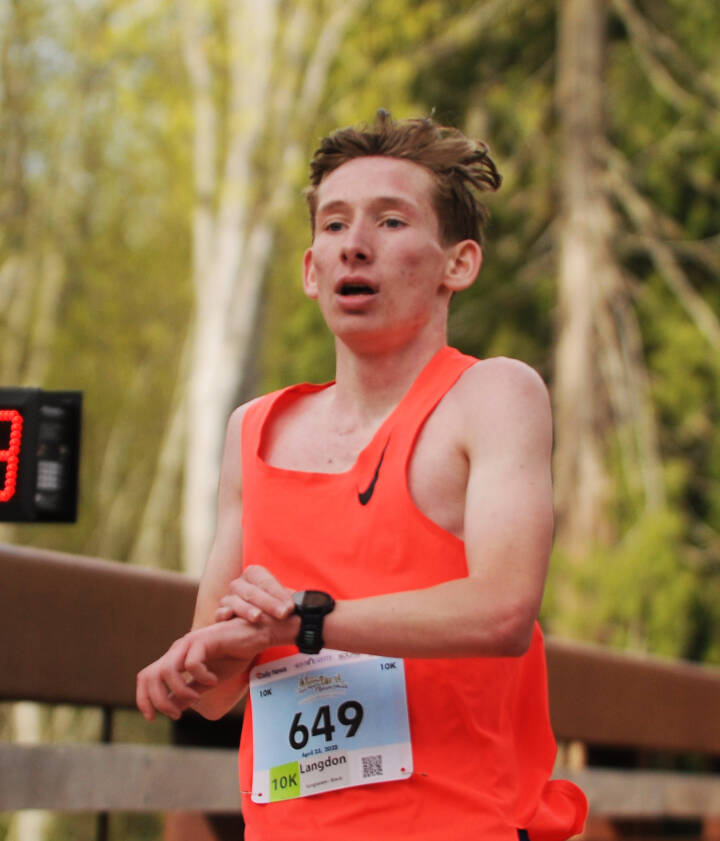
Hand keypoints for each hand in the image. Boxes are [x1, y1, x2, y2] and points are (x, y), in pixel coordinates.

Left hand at [136, 618, 267, 721]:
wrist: (255, 636)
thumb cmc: (233, 655)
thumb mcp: (207, 681)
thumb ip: (189, 692)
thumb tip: (172, 708)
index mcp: (176, 658)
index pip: (147, 676)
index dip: (143, 698)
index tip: (152, 718)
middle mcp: (179, 649)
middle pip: (151, 675)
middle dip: (158, 700)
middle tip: (176, 714)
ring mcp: (190, 642)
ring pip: (167, 670)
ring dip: (180, 691)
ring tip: (197, 698)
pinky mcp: (205, 639)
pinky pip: (192, 663)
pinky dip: (201, 677)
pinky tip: (214, 681)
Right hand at [215, 564, 294, 623]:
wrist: (254, 627)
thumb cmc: (270, 610)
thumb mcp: (281, 602)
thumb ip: (290, 600)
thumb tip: (307, 602)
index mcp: (255, 575)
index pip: (266, 581)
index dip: (279, 594)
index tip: (290, 607)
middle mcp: (239, 583)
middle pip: (252, 590)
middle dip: (269, 603)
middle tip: (283, 614)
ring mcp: (228, 598)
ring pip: (235, 601)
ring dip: (247, 609)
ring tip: (258, 617)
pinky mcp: (220, 614)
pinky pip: (219, 612)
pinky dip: (223, 613)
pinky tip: (229, 616)